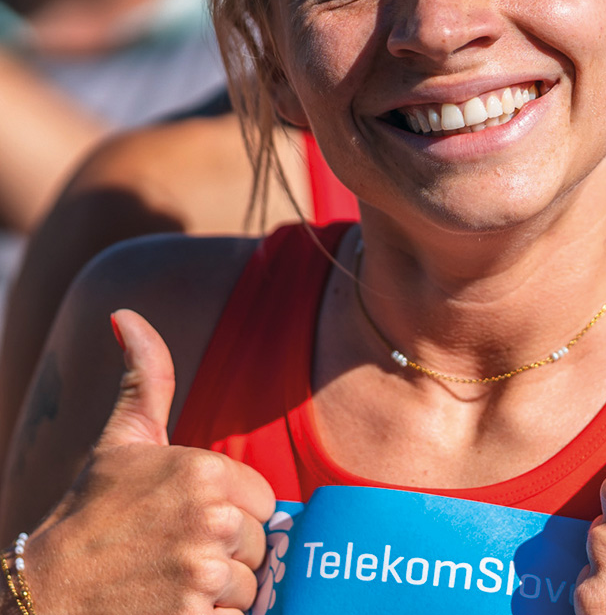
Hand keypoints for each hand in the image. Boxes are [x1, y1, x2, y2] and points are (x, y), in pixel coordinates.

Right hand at [20, 310, 274, 614]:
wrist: (45, 594)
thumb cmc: (92, 513)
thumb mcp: (123, 439)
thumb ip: (145, 375)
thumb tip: (126, 314)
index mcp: (206, 471)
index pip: (264, 499)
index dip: (235, 512)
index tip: (190, 519)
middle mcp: (212, 519)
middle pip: (260, 542)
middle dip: (229, 552)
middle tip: (177, 553)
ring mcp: (203, 575)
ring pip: (250, 586)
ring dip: (221, 591)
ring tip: (173, 582)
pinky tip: (176, 609)